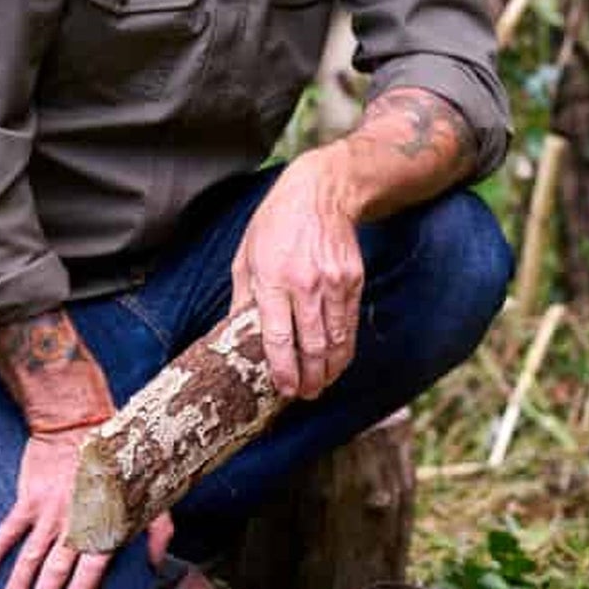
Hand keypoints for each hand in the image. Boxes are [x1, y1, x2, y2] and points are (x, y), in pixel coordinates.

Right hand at [0, 428, 173, 588]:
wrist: (81, 422)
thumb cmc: (120, 462)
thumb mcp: (150, 492)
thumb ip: (158, 530)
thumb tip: (157, 565)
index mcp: (105, 522)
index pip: (92, 564)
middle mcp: (76, 520)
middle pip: (56, 567)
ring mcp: (49, 510)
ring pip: (29, 555)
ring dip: (16, 586)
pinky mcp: (29, 498)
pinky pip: (7, 531)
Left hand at [230, 149, 363, 398]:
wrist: (321, 193)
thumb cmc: (276, 224)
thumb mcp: (246, 255)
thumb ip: (243, 297)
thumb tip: (235, 334)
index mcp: (273, 279)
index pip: (279, 336)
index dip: (283, 369)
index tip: (285, 390)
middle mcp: (306, 284)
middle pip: (312, 345)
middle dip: (310, 377)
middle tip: (307, 395)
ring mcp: (334, 283)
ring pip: (335, 339)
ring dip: (330, 369)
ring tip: (322, 385)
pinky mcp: (354, 280)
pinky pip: (350, 323)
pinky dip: (345, 347)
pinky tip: (338, 360)